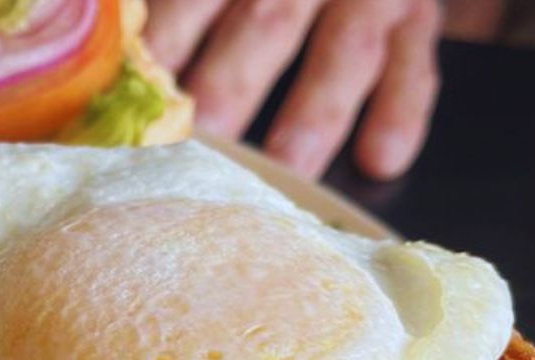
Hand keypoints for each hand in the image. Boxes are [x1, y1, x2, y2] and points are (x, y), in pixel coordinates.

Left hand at [145, 0, 442, 179]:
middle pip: (265, 24)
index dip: (165, 46)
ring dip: (314, 113)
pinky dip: (403, 109)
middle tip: (201, 147)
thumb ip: (178, 16)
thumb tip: (115, 77)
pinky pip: (415, 63)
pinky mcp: (419, 17)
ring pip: (343, 50)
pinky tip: (382, 158)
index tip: (136, 104)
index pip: (195, 1)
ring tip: (286, 168)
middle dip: (230, 88)